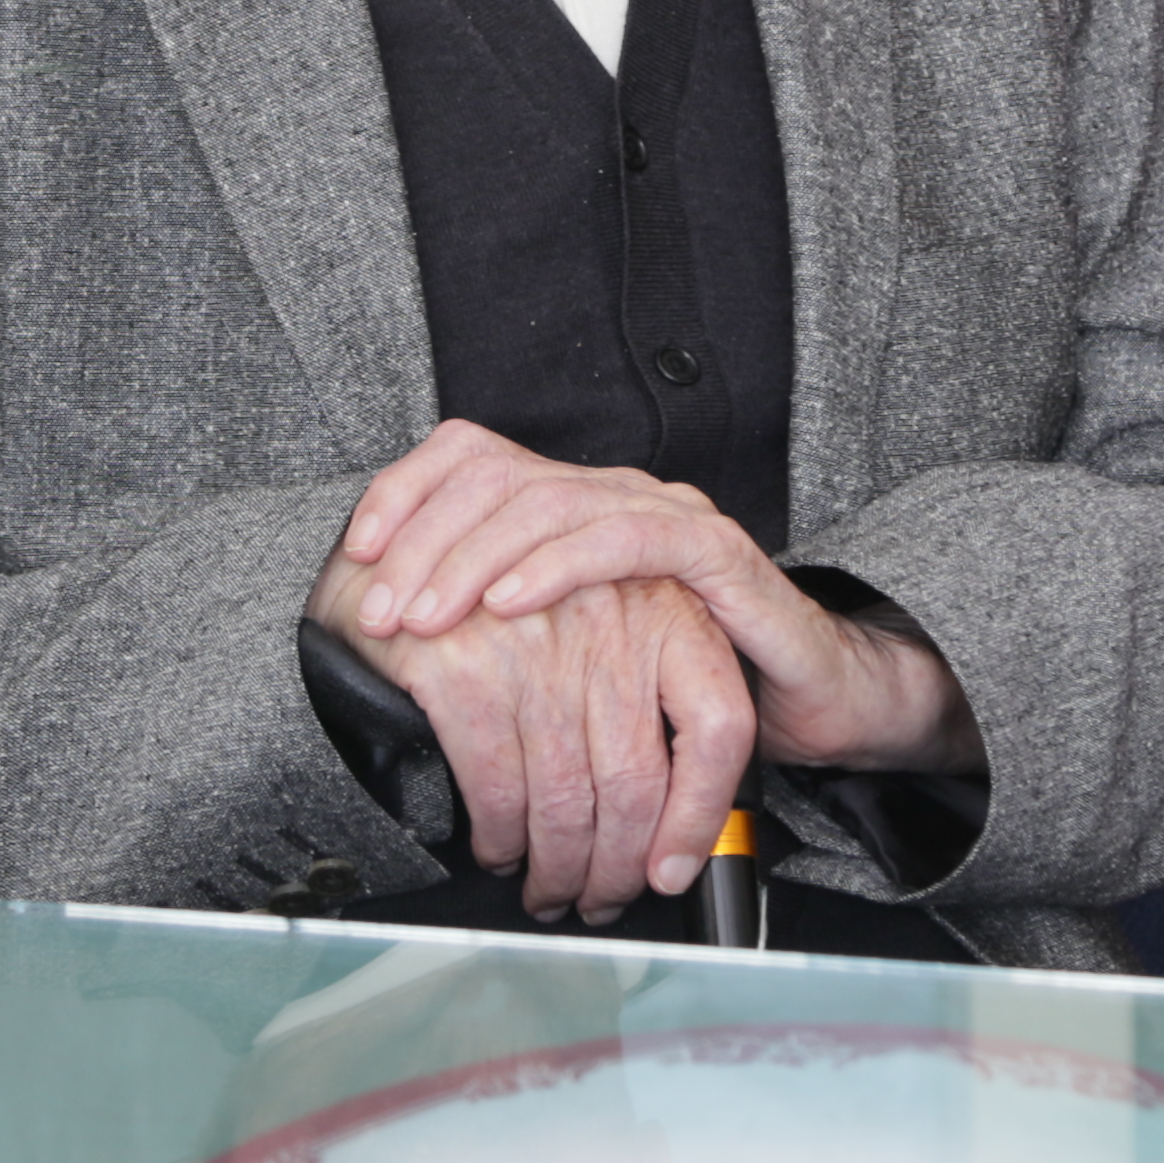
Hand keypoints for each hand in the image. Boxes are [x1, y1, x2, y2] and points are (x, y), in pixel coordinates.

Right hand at [311, 554, 753, 918]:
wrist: (409, 540)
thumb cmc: (512, 591)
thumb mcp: (609, 615)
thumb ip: (651, 695)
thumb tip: (676, 819)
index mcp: (669, 610)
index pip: (720, 726)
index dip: (701, 815)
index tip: (673, 868)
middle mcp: (613, 621)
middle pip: (637, 783)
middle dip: (615, 867)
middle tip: (600, 899)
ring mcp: (537, 645)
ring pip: (565, 799)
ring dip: (556, 868)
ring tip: (550, 889)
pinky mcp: (465, 668)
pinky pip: (498, 789)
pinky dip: (500, 838)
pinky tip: (500, 849)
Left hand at [330, 421, 978, 777]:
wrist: (809, 699)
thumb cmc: (681, 686)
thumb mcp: (567, 660)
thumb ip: (495, 637)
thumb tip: (391, 651)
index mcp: (574, 505)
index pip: (469, 463)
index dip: (403, 499)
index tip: (353, 558)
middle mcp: (617, 494)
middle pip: (497, 480)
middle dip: (424, 545)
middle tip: (378, 613)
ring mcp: (667, 515)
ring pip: (550, 503)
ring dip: (475, 562)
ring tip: (427, 620)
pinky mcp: (715, 552)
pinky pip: (625, 538)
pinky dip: (559, 567)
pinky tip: (510, 601)